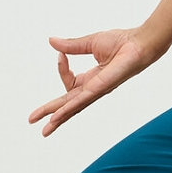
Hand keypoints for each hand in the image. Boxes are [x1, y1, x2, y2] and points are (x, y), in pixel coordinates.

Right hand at [28, 29, 158, 135]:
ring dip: (57, 118)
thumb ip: (70, 46)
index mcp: (91, 79)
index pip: (68, 81)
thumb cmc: (122, 42)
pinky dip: (68, 109)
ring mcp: (97, 91)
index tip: (60, 54)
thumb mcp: (89, 43)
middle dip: (50, 112)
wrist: (139, 43)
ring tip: (45, 130)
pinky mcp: (100, 88)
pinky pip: (81, 101)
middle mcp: (93, 89)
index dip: (61, 68)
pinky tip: (58, 117)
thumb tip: (52, 42)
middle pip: (67, 104)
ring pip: (72, 107)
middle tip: (32, 120)